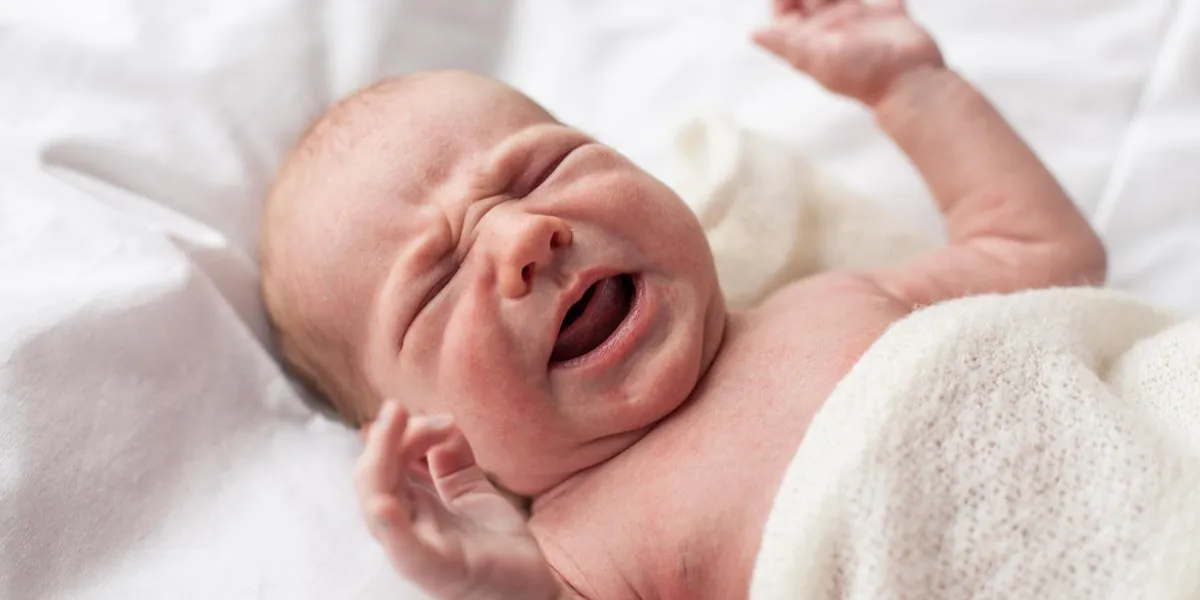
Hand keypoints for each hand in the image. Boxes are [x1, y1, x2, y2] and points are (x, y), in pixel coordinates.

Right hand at [356, 401, 563, 599]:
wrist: (532, 588)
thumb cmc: (498, 545)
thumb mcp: (474, 492)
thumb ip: (454, 460)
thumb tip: (443, 424)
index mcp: (412, 510)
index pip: (385, 466)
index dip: (391, 435)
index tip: (422, 413)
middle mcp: (408, 530)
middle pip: (376, 479)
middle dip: (382, 439)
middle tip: (397, 407)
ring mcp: (421, 551)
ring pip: (381, 506)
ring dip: (381, 461)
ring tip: (396, 423)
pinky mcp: (442, 572)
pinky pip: (408, 553)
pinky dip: (392, 529)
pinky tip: (384, 504)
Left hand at [754, 0, 943, 106]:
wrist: (911, 82)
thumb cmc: (864, 75)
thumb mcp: (817, 57)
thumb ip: (787, 42)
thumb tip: (754, 34)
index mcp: (813, 42)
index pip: (786, 15)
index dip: (782, 0)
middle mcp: (834, 31)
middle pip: (812, 0)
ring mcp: (862, 23)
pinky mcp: (889, 17)